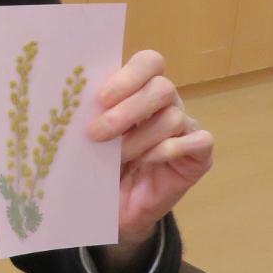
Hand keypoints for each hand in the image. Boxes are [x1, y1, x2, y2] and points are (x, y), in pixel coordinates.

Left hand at [87, 50, 214, 249]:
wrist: (119, 209)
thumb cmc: (104, 167)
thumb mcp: (93, 139)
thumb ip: (93, 116)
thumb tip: (73, 102)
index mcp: (141, 91)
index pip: (149, 63)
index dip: (128, 76)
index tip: (101, 99)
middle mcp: (168, 105)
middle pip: (162, 87)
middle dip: (127, 111)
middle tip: (97, 132)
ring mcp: (186, 129)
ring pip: (173, 117)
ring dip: (139, 139)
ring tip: (117, 158)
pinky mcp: (200, 155)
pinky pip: (197, 141)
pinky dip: (169, 150)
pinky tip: (148, 162)